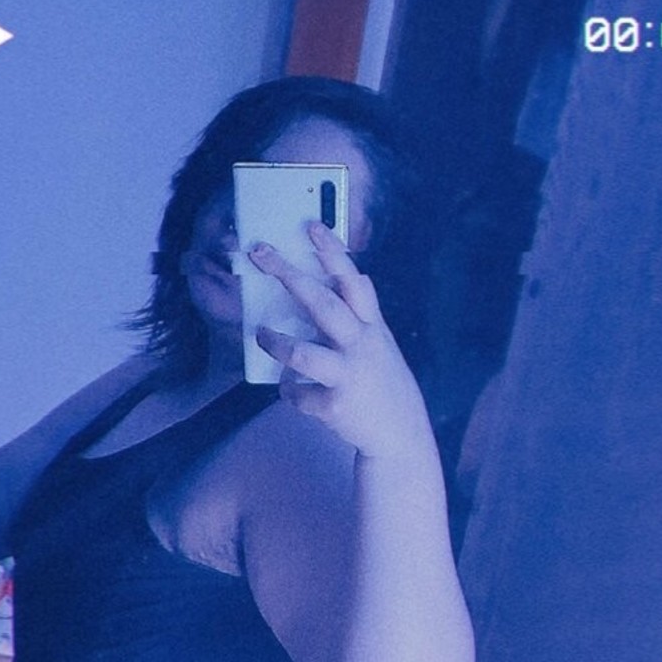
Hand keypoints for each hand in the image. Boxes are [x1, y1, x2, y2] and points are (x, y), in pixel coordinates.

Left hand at [251, 224, 432, 460]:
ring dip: (277, 343)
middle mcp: (361, 346)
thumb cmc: (382, 381)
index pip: (352, 280)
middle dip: (289, 275)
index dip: (332, 252)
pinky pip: (299, 393)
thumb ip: (362, 312)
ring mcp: (348, 376)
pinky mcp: (335, 406)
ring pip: (303, 354)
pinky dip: (289, 391)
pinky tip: (291, 390)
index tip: (311, 226)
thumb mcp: (380, 342)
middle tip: (261, 254)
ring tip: (262, 334)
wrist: (400, 434)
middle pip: (322, 304)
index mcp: (371, 326)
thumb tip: (350, 273)